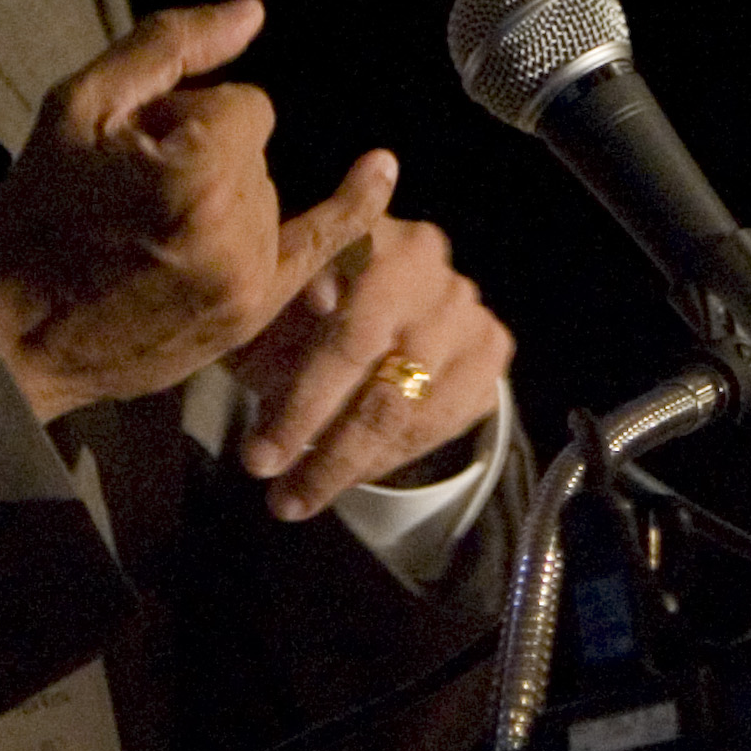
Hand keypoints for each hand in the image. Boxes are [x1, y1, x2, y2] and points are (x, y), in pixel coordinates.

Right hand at [0, 0, 389, 425]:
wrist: (11, 336)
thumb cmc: (35, 214)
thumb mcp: (79, 106)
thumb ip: (171, 45)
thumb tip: (252, 10)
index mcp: (197, 171)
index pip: (243, 103)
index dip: (183, 117)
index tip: (132, 152)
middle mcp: (237, 228)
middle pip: (256, 148)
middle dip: (203, 156)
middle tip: (130, 198)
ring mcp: (252, 279)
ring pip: (267, 192)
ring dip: (222, 196)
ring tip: (148, 232)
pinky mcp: (254, 313)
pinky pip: (322, 245)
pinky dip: (353, 206)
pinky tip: (381, 167)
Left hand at [220, 214, 516, 520]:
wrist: (369, 271)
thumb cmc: (302, 288)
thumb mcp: (272, 298)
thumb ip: (273, 328)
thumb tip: (278, 383)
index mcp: (386, 250)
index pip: (349, 348)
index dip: (302, 411)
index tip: (260, 460)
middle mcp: (441, 283)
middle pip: (390, 395)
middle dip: (329, 457)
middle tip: (283, 500)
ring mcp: (474, 319)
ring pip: (418, 420)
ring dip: (356, 467)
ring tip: (303, 493)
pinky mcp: (490, 352)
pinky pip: (443, 425)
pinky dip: (392, 456)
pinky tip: (351, 469)